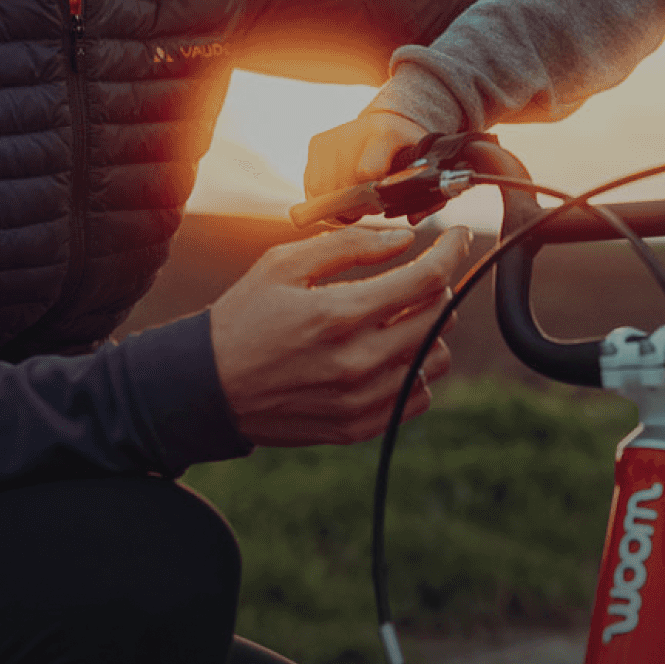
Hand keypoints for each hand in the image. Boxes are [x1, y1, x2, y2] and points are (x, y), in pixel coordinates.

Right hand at [210, 224, 470, 447]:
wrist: (206, 387)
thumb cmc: (244, 318)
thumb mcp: (283, 264)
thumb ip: (349, 245)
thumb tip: (406, 239)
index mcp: (338, 315)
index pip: (426, 280)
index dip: (451, 251)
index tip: (458, 236)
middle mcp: (356, 362)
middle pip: (438, 318)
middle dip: (436, 288)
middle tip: (415, 278)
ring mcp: (359, 400)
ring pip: (435, 359)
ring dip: (427, 333)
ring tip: (395, 320)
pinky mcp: (357, 427)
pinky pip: (418, 397)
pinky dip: (414, 372)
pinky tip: (386, 355)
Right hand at [300, 110, 430, 203]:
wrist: (387, 123)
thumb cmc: (407, 152)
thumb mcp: (425, 170)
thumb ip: (427, 199)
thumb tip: (412, 220)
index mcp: (385, 133)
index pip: (366, 172)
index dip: (372, 195)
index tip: (381, 201)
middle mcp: (353, 132)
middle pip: (343, 186)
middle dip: (357, 204)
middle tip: (371, 205)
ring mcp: (331, 138)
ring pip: (322, 190)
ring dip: (338, 204)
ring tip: (356, 200)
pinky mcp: (316, 144)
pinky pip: (311, 186)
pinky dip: (324, 198)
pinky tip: (341, 195)